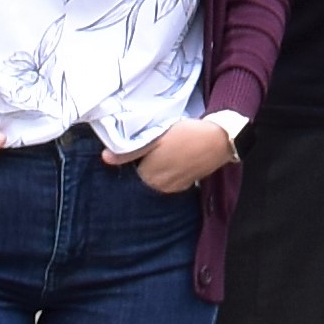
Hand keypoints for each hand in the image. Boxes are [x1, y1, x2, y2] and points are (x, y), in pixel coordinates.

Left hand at [106, 117, 235, 193]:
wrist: (219, 139)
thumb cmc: (185, 135)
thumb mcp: (155, 138)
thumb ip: (129, 151)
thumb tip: (104, 158)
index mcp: (149, 177)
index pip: (129, 176)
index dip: (128, 164)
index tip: (130, 152)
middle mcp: (160, 188)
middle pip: (142, 180)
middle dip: (140, 169)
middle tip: (144, 151)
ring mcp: (175, 188)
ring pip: (156, 181)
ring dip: (154, 171)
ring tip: (158, 154)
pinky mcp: (187, 184)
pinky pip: (170, 182)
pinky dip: (168, 173)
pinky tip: (172, 160)